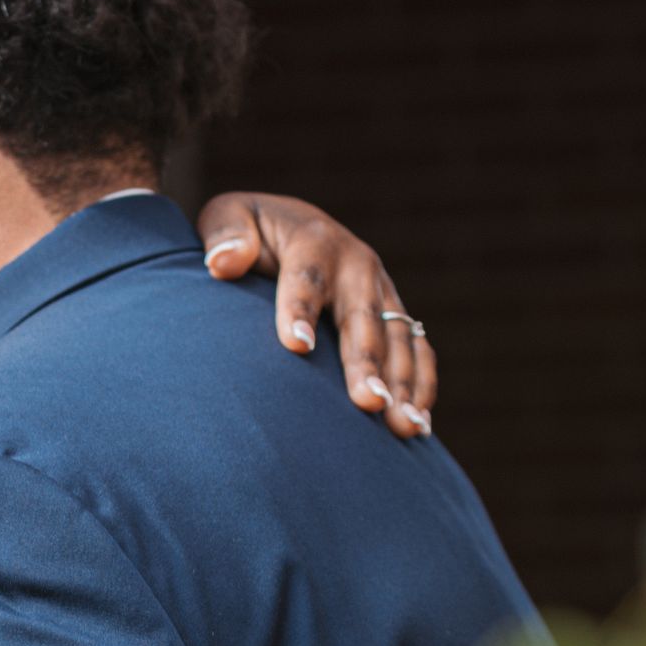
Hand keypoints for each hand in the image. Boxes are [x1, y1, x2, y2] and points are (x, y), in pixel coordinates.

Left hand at [196, 191, 436, 439]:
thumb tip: (224, 262)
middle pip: (361, 318)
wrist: (286, 225)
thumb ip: (226, 236)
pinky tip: (419, 425)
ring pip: (397, 338)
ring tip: (404, 427)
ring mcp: (380, 290)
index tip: (296, 347)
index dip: (300, 309)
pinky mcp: (393, 312)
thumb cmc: (247, 230)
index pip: (305, 277)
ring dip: (404, 384)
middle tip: (369, 404)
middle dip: (366, 362)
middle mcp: (356, 264)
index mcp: (313, 239)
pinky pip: (416, 348)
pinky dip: (421, 384)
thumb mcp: (228, 218)